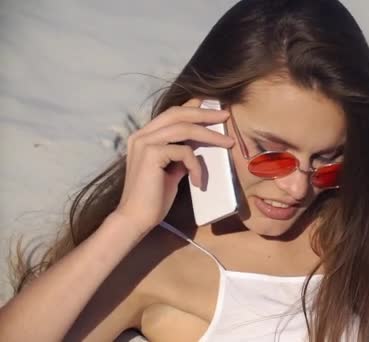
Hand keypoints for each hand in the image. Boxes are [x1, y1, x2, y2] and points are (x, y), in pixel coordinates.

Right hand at [113, 98, 233, 232]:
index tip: (215, 110)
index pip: (172, 113)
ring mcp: (144, 142)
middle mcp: (142, 134)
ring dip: (210, 135)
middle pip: (177, 113)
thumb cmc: (155, 197)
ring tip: (228, 142)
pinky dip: (196, 166)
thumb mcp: (172, 169)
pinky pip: (184, 151)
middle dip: (204, 113)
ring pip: (184, 128)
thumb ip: (181, 154)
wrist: (137, 218)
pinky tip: (197, 182)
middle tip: (226, 115)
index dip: (194, 109)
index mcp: (145, 136)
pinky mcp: (151, 154)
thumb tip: (199, 145)